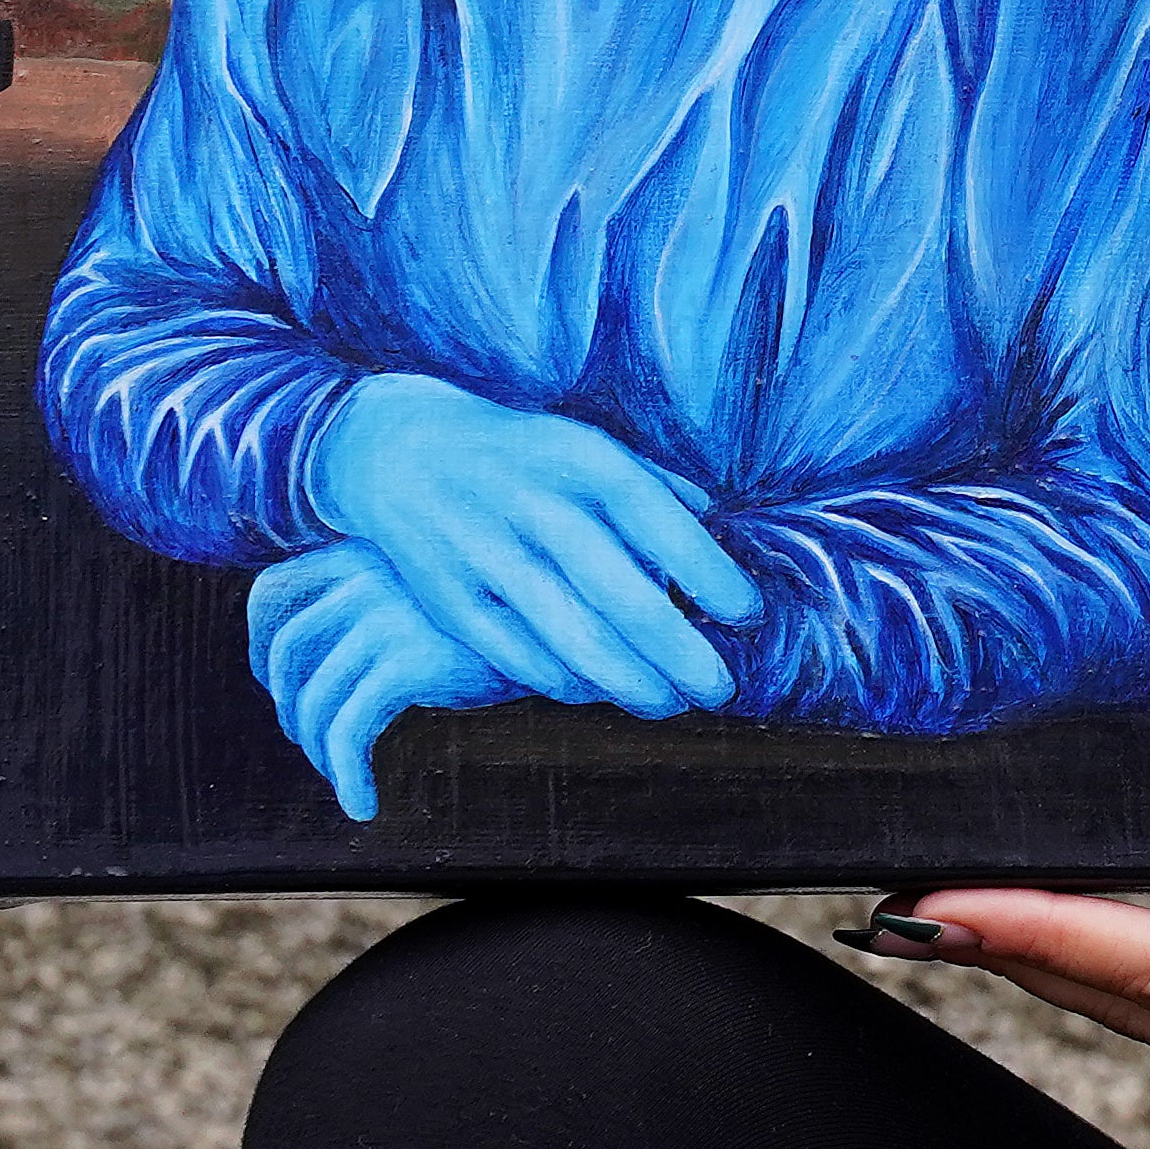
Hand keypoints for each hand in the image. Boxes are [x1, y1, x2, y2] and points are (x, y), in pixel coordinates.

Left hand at [246, 542, 517, 822]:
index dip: (262, 645)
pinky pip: (349, 732)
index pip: (273, 592)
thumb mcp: (438, 587)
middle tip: (312, 738)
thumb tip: (333, 655)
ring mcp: (385, 618)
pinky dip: (345, 774)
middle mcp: (367, 576)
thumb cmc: (514, 610)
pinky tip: (363, 803)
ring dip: (318, 748)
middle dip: (289, 705)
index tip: (278, 683)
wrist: (578, 617)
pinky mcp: (409, 663)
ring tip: (344, 776)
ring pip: (316, 700)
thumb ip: (385, 596)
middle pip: (287, 651)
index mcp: (366, 549)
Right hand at [308, 372, 761, 721]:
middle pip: (620, 594)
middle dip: (680, 652)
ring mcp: (485, 551)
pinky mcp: (447, 596)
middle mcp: (534, 503)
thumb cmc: (523, 455)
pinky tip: (600, 692)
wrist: (401, 449)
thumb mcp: (589, 445)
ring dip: (630, 682)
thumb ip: (656, 484)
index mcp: (581, 457)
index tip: (748, 616)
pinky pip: (517, 655)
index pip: (660, 521)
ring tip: (672, 703)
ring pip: (570, 636)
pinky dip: (565, 682)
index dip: (710, 574)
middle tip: (720, 688)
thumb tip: (721, 522)